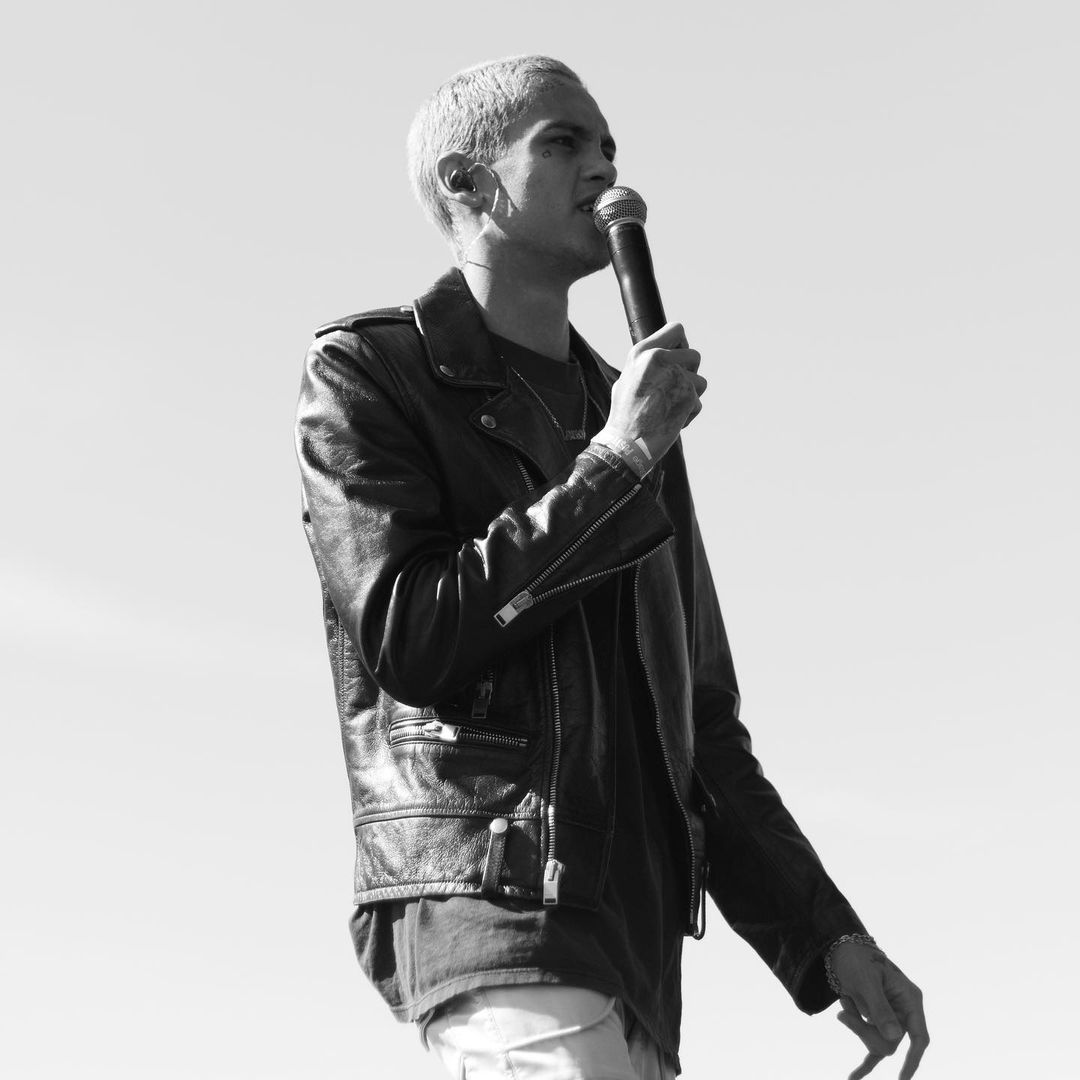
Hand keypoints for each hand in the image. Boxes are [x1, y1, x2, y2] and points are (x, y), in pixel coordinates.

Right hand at [598, 321, 705, 462]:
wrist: (626, 443)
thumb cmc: (625, 415)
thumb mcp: (628, 379)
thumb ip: (648, 364)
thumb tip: (667, 355)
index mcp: (642, 351)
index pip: (676, 329)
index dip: (681, 344)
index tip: (678, 358)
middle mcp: (659, 359)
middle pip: (695, 355)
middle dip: (690, 373)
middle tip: (672, 391)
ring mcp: (675, 376)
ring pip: (701, 381)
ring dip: (690, 396)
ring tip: (667, 408)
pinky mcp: (688, 395)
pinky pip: (698, 403)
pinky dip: (688, 414)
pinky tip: (670, 420)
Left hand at [830, 942, 928, 1079]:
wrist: (841, 949)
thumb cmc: (857, 958)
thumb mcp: (866, 980)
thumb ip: (880, 1008)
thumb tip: (894, 1038)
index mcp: (910, 999)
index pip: (919, 1036)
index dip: (913, 1058)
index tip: (903, 1078)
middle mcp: (904, 1011)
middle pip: (892, 1042)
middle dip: (864, 1031)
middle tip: (842, 1014)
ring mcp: (891, 1019)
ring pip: (878, 1044)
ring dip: (856, 1028)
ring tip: (843, 1004)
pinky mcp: (877, 1024)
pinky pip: (873, 1049)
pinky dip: (864, 1063)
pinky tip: (854, 1077)